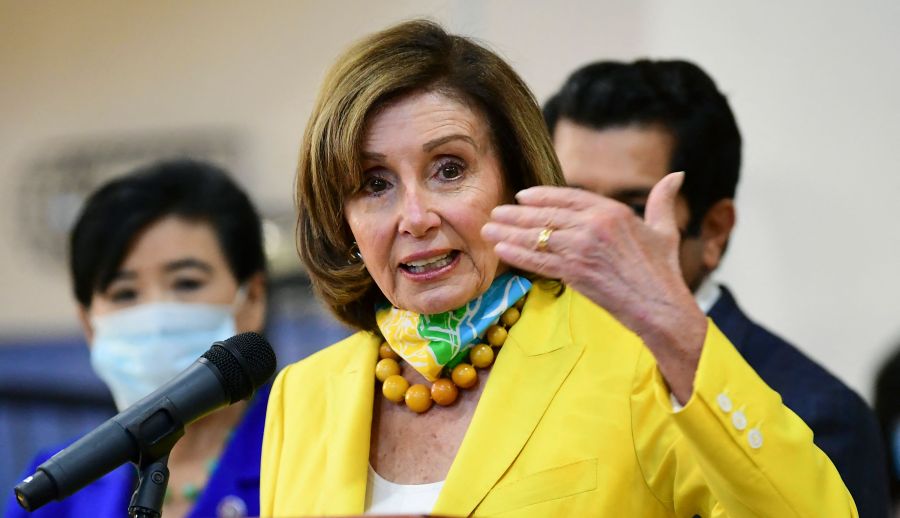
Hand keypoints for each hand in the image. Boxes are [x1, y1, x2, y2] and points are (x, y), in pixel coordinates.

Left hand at [481, 172, 705, 401]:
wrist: (661, 307)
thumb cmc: (664, 272)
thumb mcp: (665, 230)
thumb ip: (662, 201)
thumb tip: (676, 175)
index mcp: (614, 211)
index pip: (568, 196)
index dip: (541, 196)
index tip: (522, 196)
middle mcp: (595, 225)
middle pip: (546, 215)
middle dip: (517, 214)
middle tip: (495, 212)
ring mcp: (583, 248)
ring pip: (538, 236)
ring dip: (509, 233)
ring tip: (489, 229)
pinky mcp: (575, 272)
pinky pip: (539, 260)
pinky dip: (517, 254)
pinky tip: (500, 250)